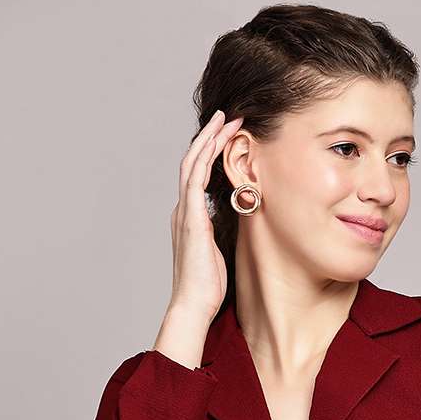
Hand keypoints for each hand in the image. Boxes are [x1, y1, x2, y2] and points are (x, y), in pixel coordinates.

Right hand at [167, 109, 243, 324]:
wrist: (193, 304)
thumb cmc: (207, 286)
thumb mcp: (218, 252)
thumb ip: (221, 233)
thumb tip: (237, 222)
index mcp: (189, 218)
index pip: (198, 176)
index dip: (211, 153)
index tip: (228, 136)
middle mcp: (183, 210)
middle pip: (193, 162)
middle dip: (210, 137)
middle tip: (228, 116)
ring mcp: (184, 212)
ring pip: (193, 162)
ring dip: (210, 139)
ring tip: (226, 119)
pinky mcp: (191, 217)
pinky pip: (196, 177)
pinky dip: (207, 155)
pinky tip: (220, 140)